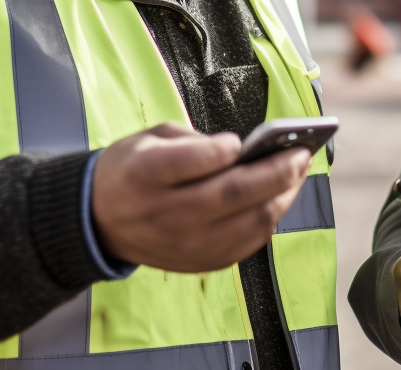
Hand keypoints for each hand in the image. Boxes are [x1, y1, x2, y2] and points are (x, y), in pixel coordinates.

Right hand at [92, 121, 310, 271]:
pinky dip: (270, 219)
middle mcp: (166, 213)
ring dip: (284, 196)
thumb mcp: (149, 139)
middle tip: (302, 153)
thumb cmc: (131, 170)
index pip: (193, 161)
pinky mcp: (201, 262)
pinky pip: (249, 243)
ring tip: (298, 173)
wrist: (98, 222)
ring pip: (251, 222)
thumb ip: (194, 141)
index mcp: (146, 174)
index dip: (224, 150)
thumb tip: (244, 151)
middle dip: (277, 172)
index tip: (242, 141)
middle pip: (234, 194)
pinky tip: (280, 198)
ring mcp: (185, 244)